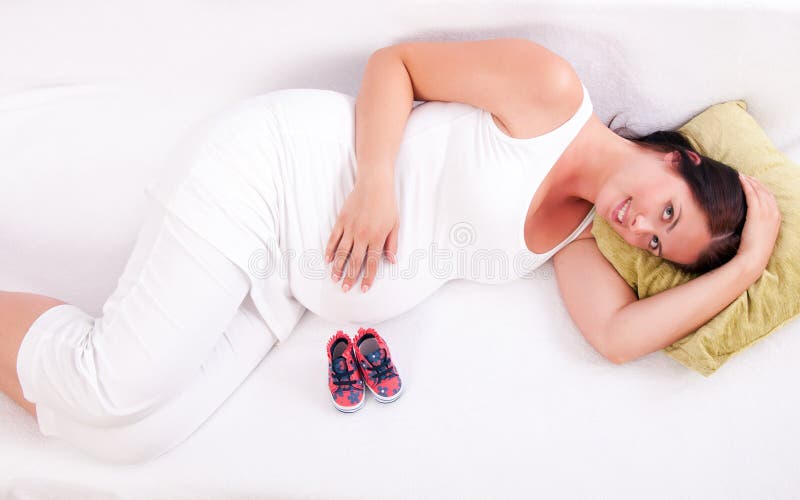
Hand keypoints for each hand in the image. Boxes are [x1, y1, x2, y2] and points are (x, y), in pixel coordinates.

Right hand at [325, 175, 398, 292]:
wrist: (374, 184)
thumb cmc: (387, 204)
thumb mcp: (394, 225)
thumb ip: (392, 244)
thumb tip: (391, 261)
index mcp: (376, 238)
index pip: (372, 263)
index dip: (367, 278)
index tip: (363, 289)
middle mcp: (362, 236)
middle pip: (355, 261)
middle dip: (350, 277)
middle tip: (345, 289)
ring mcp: (350, 228)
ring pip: (342, 252)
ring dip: (337, 267)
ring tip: (334, 278)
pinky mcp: (341, 221)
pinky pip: (333, 238)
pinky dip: (330, 250)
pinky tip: (327, 259)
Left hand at [735, 173, 780, 277]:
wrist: (753, 258)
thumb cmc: (753, 251)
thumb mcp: (759, 236)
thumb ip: (757, 225)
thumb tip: (747, 222)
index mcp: (777, 218)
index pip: (770, 198)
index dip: (762, 189)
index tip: (753, 183)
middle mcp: (774, 213)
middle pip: (766, 192)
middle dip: (756, 182)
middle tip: (746, 176)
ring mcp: (767, 213)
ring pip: (759, 190)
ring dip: (750, 181)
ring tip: (741, 175)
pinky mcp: (757, 214)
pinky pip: (752, 194)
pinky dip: (747, 184)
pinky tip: (740, 179)